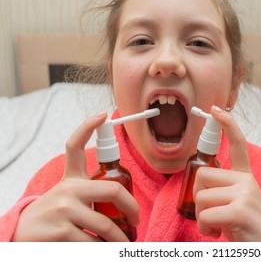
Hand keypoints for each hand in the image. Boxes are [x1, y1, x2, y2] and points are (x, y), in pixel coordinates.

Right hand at [12, 112, 138, 241]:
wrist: (21, 234)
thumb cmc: (52, 215)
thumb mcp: (66, 196)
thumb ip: (88, 190)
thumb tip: (124, 200)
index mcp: (70, 179)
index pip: (74, 146)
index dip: (87, 127)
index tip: (102, 114)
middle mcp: (67, 189)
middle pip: (113, 190)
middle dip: (132, 208)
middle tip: (136, 221)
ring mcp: (63, 210)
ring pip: (105, 225)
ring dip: (118, 239)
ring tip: (123, 244)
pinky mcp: (59, 233)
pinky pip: (93, 243)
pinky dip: (102, 249)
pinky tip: (103, 250)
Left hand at [193, 106, 260, 241]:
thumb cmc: (248, 230)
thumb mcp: (236, 205)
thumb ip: (222, 192)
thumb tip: (198, 190)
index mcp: (246, 178)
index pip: (239, 145)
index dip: (228, 125)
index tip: (216, 110)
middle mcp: (247, 181)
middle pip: (202, 175)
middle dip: (199, 198)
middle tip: (210, 215)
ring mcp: (245, 192)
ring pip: (201, 196)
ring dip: (201, 217)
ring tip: (215, 227)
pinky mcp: (241, 209)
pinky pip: (206, 214)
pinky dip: (205, 228)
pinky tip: (217, 234)